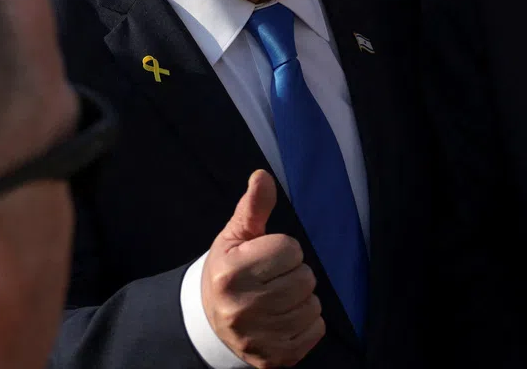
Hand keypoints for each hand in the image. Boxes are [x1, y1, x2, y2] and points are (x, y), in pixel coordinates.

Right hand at [202, 170, 324, 367]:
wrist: (209, 324)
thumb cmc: (228, 272)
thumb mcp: (234, 238)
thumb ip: (253, 207)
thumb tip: (263, 175)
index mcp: (231, 275)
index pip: (290, 250)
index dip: (282, 250)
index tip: (266, 258)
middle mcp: (243, 309)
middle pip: (305, 278)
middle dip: (294, 274)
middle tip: (272, 279)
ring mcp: (260, 337)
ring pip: (313, 304)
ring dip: (301, 299)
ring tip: (277, 299)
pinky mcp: (276, 357)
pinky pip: (317, 329)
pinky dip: (307, 323)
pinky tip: (284, 319)